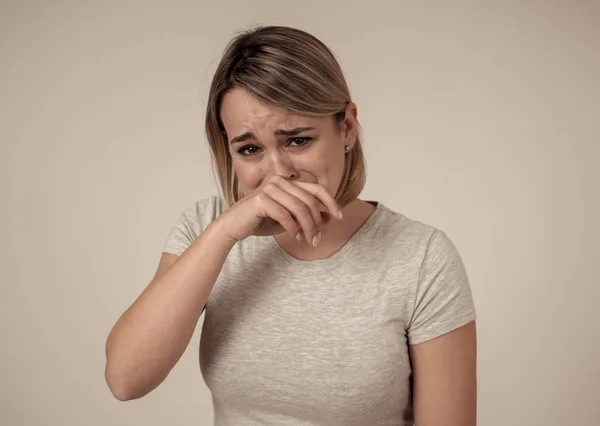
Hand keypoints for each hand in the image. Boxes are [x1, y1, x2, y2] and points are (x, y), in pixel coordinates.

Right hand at [214, 176, 342, 245]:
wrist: (233, 227)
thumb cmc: (260, 222)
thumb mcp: (289, 220)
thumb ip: (307, 216)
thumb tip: (329, 217)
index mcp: (287, 182)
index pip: (316, 188)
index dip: (331, 202)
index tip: (339, 217)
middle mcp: (279, 181)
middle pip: (309, 201)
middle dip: (317, 222)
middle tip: (317, 239)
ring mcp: (269, 188)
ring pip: (299, 208)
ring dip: (308, 227)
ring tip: (309, 241)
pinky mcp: (261, 200)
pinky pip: (285, 215)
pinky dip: (293, 228)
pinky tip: (295, 237)